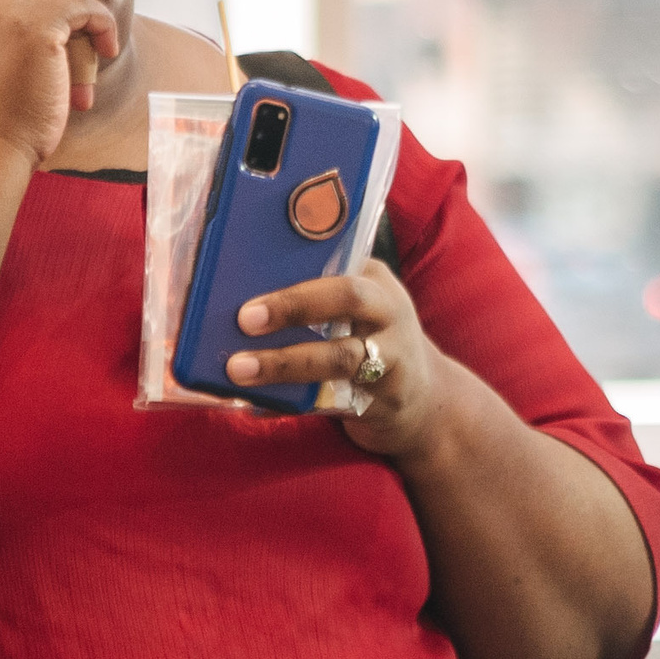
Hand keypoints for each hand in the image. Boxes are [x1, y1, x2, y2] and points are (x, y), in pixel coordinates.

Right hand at [0, 0, 119, 165]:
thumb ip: (19, 16)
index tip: (50, 30)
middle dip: (60, 23)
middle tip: (64, 69)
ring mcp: (4, 7)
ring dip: (78, 35)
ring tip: (75, 80)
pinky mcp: (37, 24)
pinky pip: (87, 7)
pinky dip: (103, 25)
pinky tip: (107, 50)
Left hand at [226, 260, 452, 464]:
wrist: (424, 403)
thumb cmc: (369, 344)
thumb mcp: (355, 311)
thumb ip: (312, 297)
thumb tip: (234, 297)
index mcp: (373, 277)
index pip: (338, 254)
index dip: (299, 253)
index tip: (252, 260)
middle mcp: (388, 310)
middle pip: (346, 296)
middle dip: (293, 305)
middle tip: (245, 318)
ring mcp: (392, 356)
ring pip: (339, 356)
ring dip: (284, 363)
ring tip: (239, 369)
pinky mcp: (384, 399)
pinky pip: (331, 400)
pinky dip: (290, 404)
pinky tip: (255, 405)